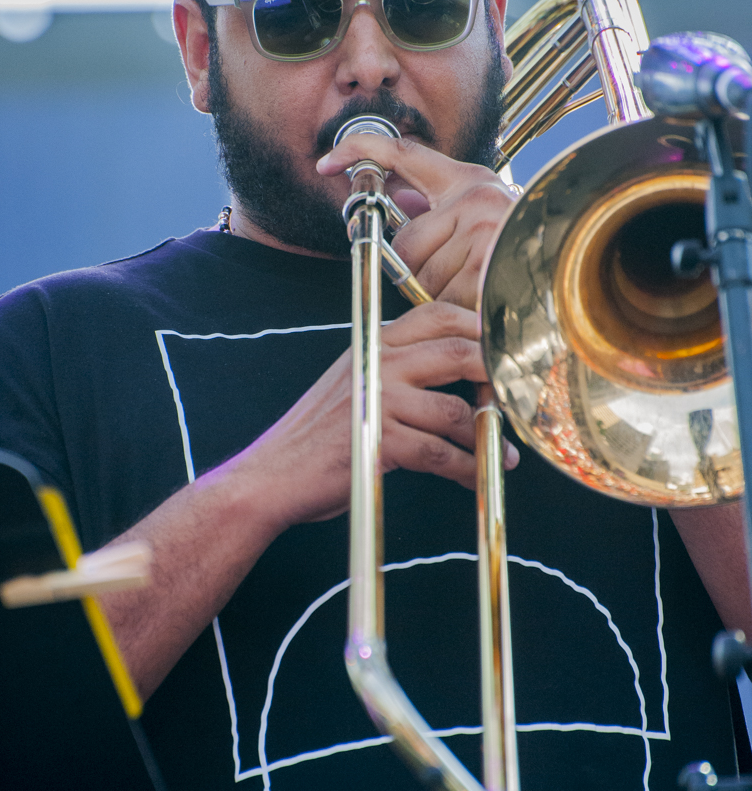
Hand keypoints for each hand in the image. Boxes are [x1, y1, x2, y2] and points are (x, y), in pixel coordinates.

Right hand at [213, 301, 518, 534]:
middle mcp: (378, 361)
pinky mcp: (380, 439)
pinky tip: (475, 476)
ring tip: (504, 452)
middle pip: (458, 350)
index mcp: (374, 341)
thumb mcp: (354, 384)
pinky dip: (465, 468)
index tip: (506, 349)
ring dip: (486, 436)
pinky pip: (440, 453)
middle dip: (496, 375)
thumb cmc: (318, 436)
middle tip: (518, 396)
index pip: (438, 314)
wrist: (273, 474)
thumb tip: (458, 371)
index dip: (480, 327)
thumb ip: (397, 369)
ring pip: (455, 409)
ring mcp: (378, 398)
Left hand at [317, 132, 514, 310]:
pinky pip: (443, 299)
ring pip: (422, 278)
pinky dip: (457, 312)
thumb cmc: (523, 248)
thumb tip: (398, 201)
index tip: (325, 161)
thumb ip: (438, 212)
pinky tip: (482, 304)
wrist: (574, 267)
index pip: (404, 153)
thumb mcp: (482, 217)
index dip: (360, 150)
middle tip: (454, 277)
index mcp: (469, 181)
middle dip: (420, 273)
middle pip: (405, 246)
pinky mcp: (488, 262)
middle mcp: (477, 196)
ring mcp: (484, 228)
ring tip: (476, 289)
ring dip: (441, 297)